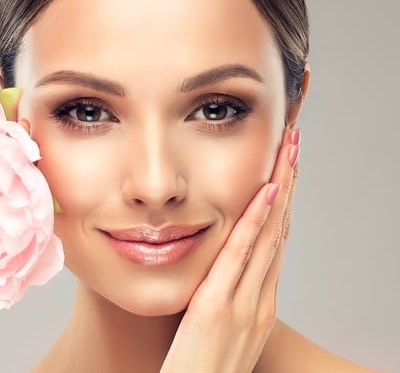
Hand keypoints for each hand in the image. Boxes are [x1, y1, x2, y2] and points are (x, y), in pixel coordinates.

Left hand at [160, 128, 300, 372]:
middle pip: (280, 230)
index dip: (283, 203)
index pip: (275, 243)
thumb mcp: (218, 333)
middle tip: (296, 144)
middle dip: (290, 184)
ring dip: (281, 189)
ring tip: (289, 151)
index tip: (285, 170)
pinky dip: (256, 222)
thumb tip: (216, 277)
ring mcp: (244, 304)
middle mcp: (259, 300)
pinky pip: (240, 257)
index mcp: (258, 304)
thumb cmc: (199, 371)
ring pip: (269, 235)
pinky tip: (265, 192)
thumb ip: (222, 302)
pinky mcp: (219, 308)